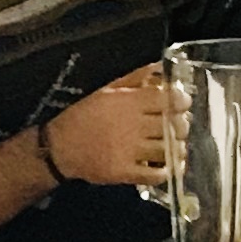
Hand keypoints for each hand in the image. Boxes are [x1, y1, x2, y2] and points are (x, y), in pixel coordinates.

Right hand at [37, 67, 175, 189]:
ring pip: (168, 151)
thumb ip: (134, 78)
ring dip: (176, 149)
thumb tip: (158, 67)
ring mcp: (129, 151)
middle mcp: (132, 126)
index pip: (167, 100)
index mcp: (128, 102)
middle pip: (173, 126)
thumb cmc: (82, 115)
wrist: (59, 147)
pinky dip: (166, 171)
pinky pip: (155, 175)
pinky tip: (165, 167)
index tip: (181, 104)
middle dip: (181, 127)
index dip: (181, 102)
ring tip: (174, 148)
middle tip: (178, 128)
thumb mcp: (105, 90)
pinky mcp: (124, 172)